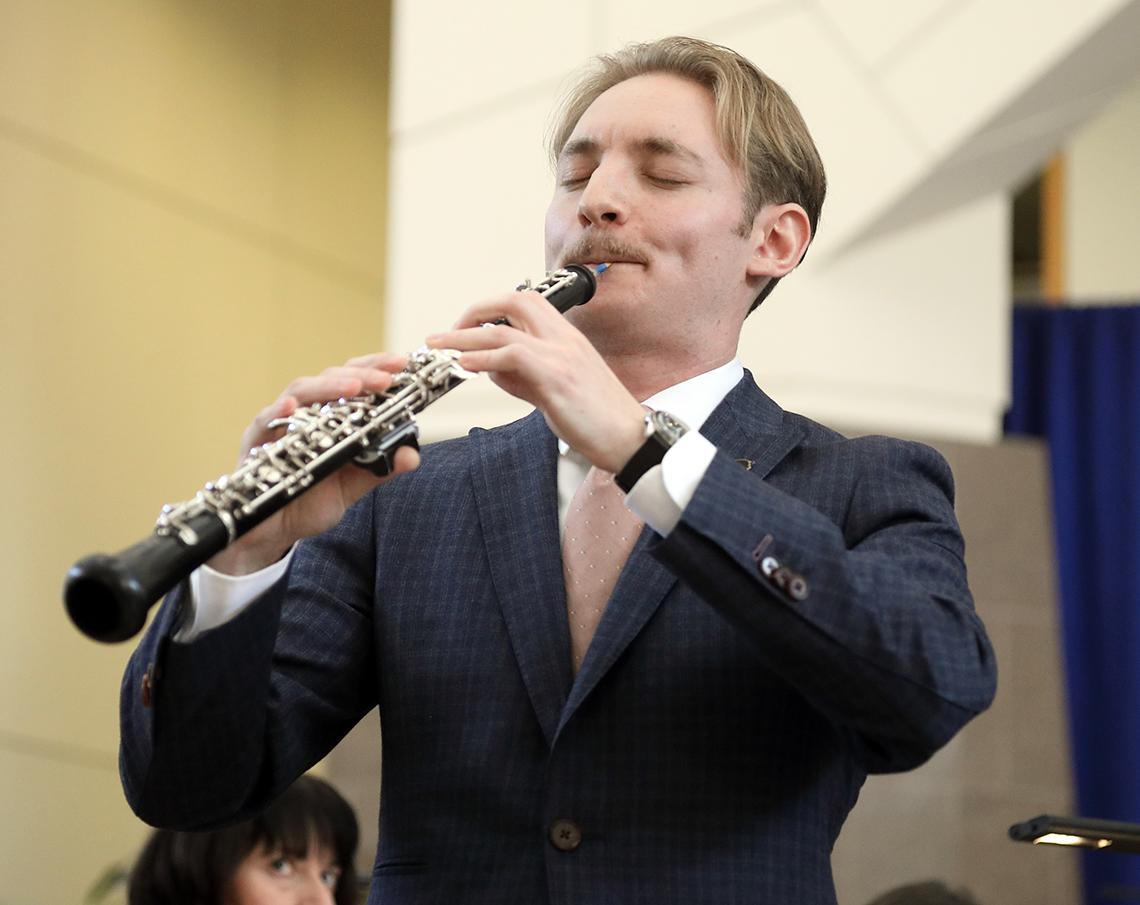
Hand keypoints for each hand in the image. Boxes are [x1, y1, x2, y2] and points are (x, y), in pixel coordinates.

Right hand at [207, 352, 420, 575]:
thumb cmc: (309, 501)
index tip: (402, 364)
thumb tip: (411, 456)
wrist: (272, 530)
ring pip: (301, 390)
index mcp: (330, 416)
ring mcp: (279, 423)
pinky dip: (278, 411)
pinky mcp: (255, 441)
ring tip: (354, 386)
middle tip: (387, 378)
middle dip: (361, 374)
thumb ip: (380, 471)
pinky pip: (265, 421)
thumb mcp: (351, 487)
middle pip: (331, 378)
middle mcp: (305, 412)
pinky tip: (291, 407)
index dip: (376, 369)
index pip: (354, 381)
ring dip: (329, 386)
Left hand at [426, 291, 645, 472]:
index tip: (465, 329)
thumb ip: (521, 376)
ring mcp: (562, 355)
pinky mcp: (558, 377)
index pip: (525, 302)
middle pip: (515, 300)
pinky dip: (483, 358)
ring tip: (440, 347)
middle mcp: (565, 339)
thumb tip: (487, 368)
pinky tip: (465, 365)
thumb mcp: (553, 390)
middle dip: (474, 311)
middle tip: (449, 334)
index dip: (490, 309)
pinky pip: (513, 356)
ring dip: (464, 335)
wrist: (630, 439)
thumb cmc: (597, 419)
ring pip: (504, 329)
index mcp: (566, 337)